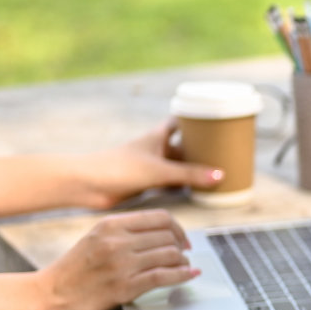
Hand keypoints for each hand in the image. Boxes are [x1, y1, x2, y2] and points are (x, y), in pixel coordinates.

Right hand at [38, 210, 197, 309]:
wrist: (50, 295)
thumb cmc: (73, 269)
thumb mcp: (96, 238)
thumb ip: (125, 232)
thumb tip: (162, 232)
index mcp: (111, 224)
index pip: (160, 218)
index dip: (178, 228)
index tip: (182, 239)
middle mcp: (117, 241)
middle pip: (168, 236)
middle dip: (181, 246)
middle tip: (184, 255)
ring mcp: (122, 264)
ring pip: (170, 254)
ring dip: (183, 262)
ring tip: (184, 267)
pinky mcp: (125, 287)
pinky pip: (165, 276)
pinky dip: (183, 276)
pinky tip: (189, 276)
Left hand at [72, 121, 222, 208]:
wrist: (88, 184)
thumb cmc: (118, 169)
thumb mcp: (159, 170)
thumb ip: (190, 175)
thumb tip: (220, 176)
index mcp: (156, 137)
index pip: (178, 122)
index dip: (193, 120)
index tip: (212, 122)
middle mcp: (154, 149)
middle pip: (182, 144)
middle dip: (199, 147)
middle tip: (222, 150)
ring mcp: (149, 166)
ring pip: (177, 164)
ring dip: (191, 167)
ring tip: (216, 170)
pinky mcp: (145, 183)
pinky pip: (170, 182)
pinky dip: (183, 185)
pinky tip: (195, 189)